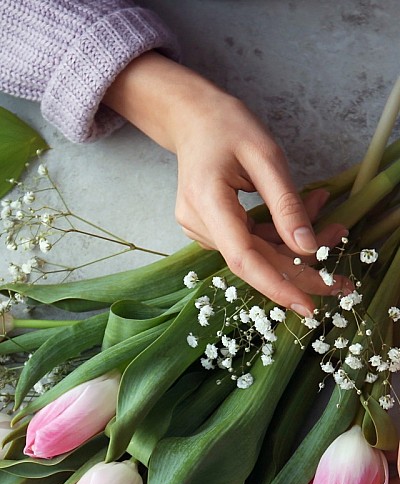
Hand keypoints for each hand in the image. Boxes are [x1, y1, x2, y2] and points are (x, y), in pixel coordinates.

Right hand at [104, 53, 349, 316]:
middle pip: (255, 263)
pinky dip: (279, 236)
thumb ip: (286, 205)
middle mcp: (198, 223)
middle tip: (340, 279)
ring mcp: (201, 229)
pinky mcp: (210, 230)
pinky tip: (305, 215)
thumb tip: (308, 248)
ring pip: (256, 254)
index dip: (277, 285)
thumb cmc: (227, 126)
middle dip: (300, 270)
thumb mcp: (266, 156)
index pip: (243, 258)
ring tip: (329, 222)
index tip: (307, 304)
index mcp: (207, 201)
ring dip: (294, 246)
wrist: (192, 118)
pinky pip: (250, 243)